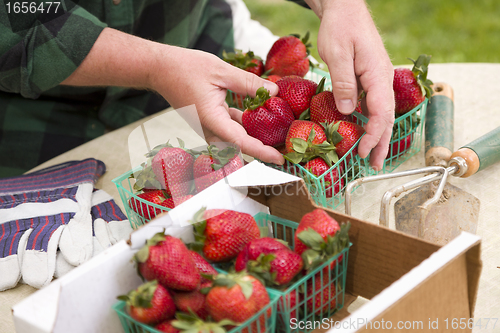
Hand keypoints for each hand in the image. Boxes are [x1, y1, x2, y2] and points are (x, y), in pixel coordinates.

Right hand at [151, 46, 283, 164]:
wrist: (160, 69)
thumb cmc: (185, 68)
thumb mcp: (222, 71)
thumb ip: (249, 83)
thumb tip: (274, 91)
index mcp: (211, 120)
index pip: (241, 142)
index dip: (262, 152)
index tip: (280, 158)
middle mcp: (209, 128)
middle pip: (240, 148)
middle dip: (262, 151)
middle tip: (284, 149)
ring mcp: (209, 126)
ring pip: (236, 139)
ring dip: (255, 138)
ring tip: (278, 135)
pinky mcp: (210, 120)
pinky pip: (231, 128)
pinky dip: (246, 125)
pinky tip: (261, 116)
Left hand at [307, 0, 394, 169]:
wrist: (345, 9)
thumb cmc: (341, 27)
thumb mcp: (338, 53)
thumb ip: (344, 83)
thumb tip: (347, 111)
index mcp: (377, 74)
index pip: (381, 112)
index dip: (373, 134)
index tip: (363, 151)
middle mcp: (381, 80)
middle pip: (386, 117)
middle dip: (381, 143)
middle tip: (375, 165)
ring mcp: (376, 80)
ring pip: (380, 113)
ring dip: (377, 136)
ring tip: (372, 156)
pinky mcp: (368, 79)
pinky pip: (372, 105)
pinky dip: (369, 122)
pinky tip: (363, 133)